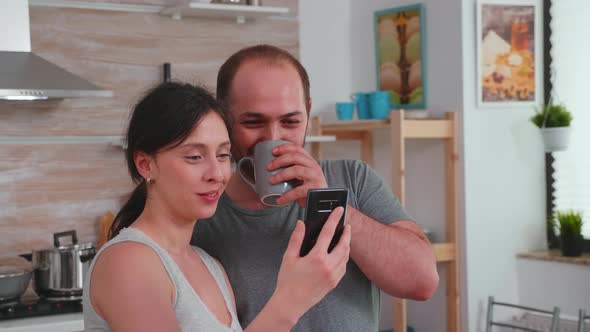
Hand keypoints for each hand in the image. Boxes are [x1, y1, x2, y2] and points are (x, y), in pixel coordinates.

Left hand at [268, 143, 326, 206]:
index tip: (273, 151)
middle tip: (268, 167)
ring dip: (281, 175)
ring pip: (296, 170)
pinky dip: (287, 196)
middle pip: (295, 157)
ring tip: (271, 181)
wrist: (320, 202)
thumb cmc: (308, 189)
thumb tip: (271, 167)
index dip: (284, 148)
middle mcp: (314, 166)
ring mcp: (315, 176)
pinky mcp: (314, 188)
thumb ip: (291, 169)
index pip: (297, 148)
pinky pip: (298, 191)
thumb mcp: (301, 176)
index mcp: (309, 161)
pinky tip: (280, 200)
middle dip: (279, 160)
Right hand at [272, 207, 350, 321]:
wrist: (291, 303)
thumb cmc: (288, 281)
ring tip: (345, 238)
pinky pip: (343, 267)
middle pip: (343, 245)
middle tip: (347, 225)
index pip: (328, 232)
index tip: (339, 210)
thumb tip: (301, 224)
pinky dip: (344, 258)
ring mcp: (333, 276)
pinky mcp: (334, 283)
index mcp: (316, 257)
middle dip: (347, 233)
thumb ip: (296, 238)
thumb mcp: (289, 257)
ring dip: (347, 245)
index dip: (334, 219)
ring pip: (345, 256)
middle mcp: (328, 266)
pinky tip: (341, 254)